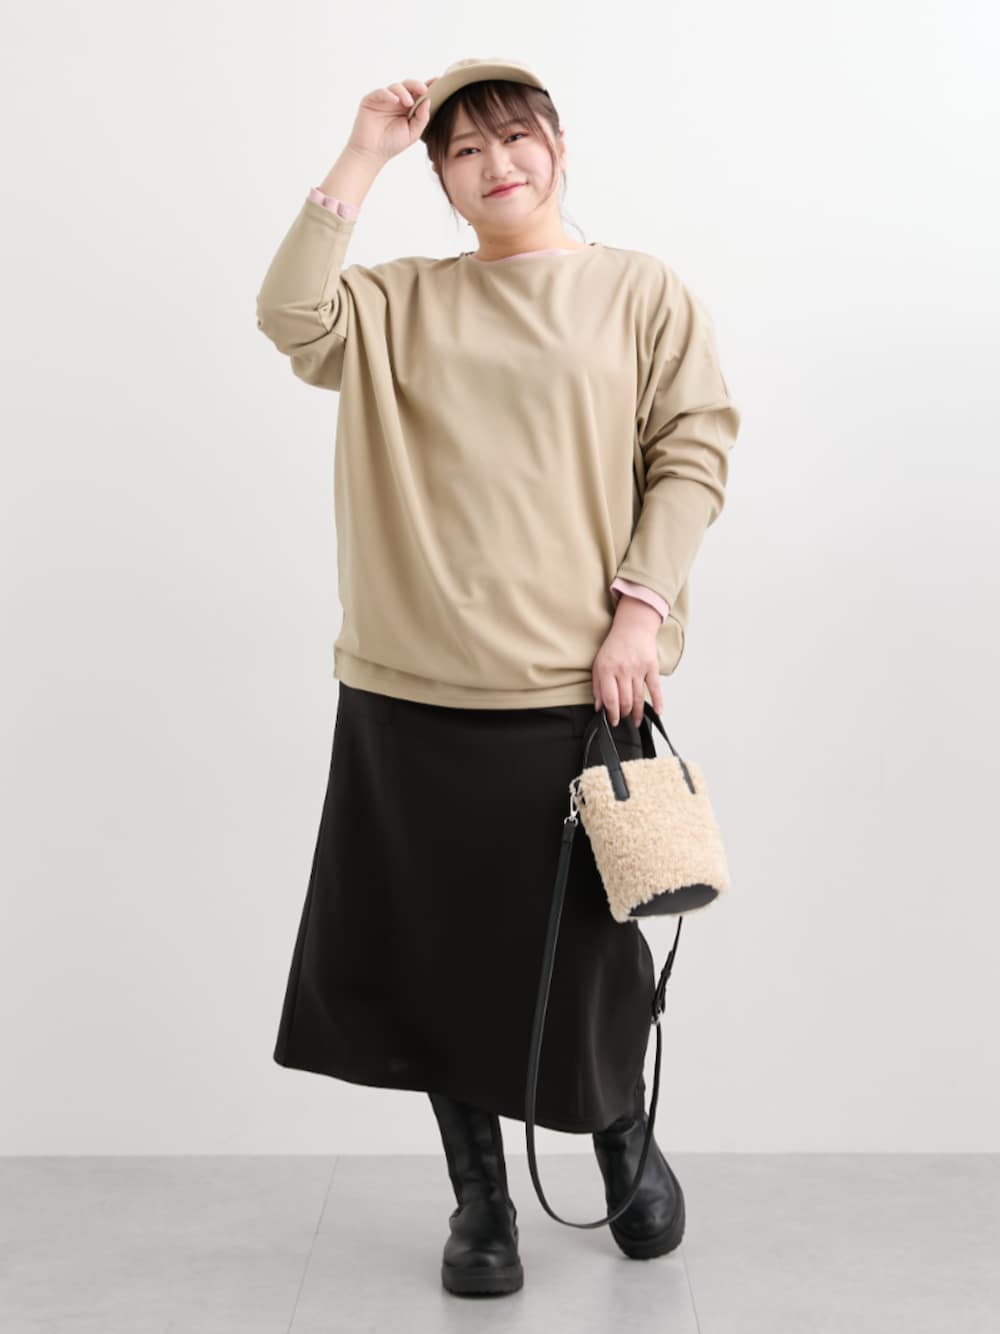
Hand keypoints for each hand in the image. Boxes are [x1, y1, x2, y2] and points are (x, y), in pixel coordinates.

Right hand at [348, 76, 438, 162]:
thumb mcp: (413, 133)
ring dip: (404, 92)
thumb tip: (428, 100)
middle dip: (417, 85)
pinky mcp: (371, 100)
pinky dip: (389, 94)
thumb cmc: (392, 144)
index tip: (439, 81)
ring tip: (408, 103)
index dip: (429, 86)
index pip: (419, 93)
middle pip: (409, 85)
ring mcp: (384, 99)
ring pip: (396, 87)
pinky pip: (381, 92)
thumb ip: (422, 118)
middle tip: (424, 90)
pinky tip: (396, 100)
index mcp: (408, 107)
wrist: (372, 154)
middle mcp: (397, 101)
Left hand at [592, 597, 664, 726]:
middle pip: (625, 701)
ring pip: (639, 697)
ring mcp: (639, 669)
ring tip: (636, 721)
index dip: (612, 714)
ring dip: (638, 713)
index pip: (610, 699)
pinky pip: (655, 688)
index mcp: (607, 670)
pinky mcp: (652, 667)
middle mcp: (623, 670)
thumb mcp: (598, 664)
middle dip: (624, 715)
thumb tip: (599, 707)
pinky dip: (658, 701)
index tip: (612, 722)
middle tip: (623, 720)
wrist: (633, 628)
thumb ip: (597, 686)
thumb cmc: (614, 647)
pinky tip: (658, 712)